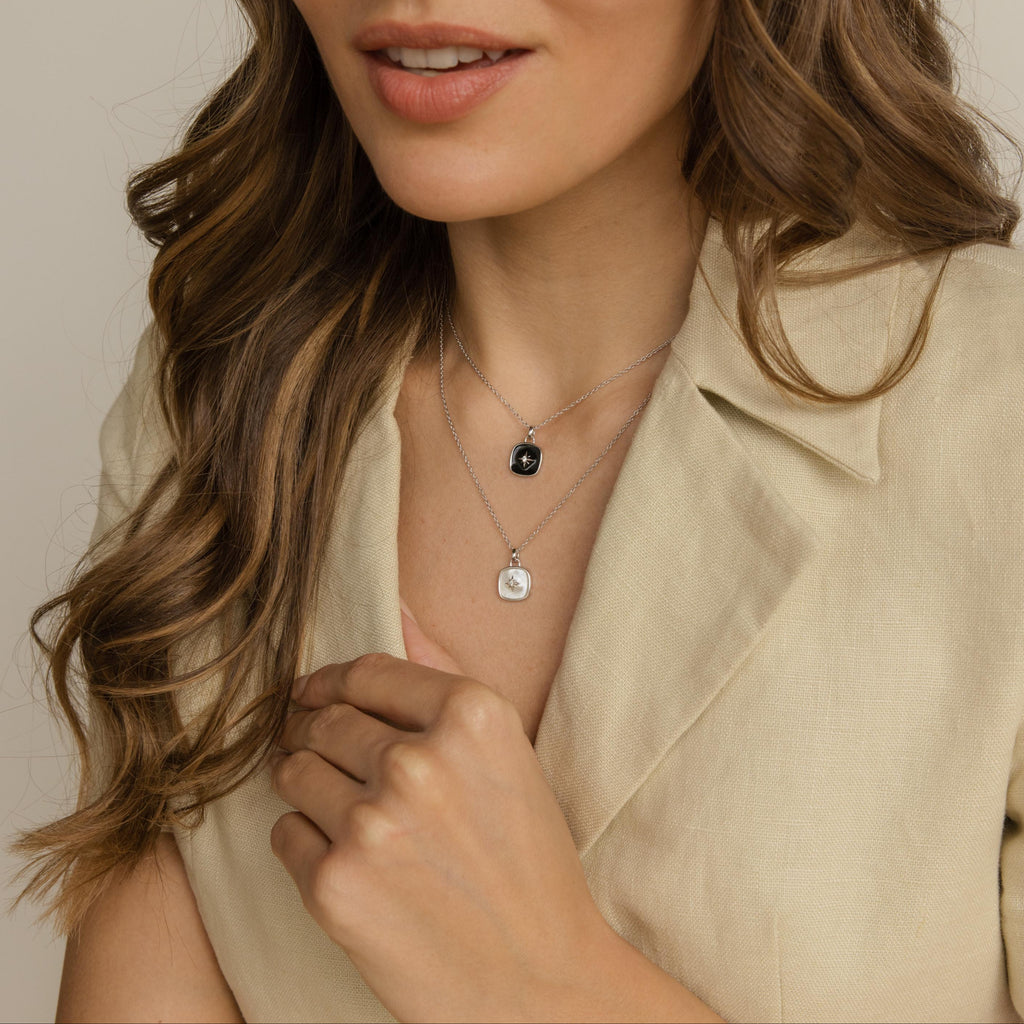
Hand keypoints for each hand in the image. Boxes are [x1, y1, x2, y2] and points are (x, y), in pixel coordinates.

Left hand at [269, 608, 620, 1021]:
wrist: (539, 981)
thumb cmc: (528, 862)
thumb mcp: (507, 753)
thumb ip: (447, 675)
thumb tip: (401, 610)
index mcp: (472, 717)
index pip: (366, 672)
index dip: (332, 680)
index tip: (316, 692)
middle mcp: (419, 762)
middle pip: (322, 719)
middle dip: (313, 731)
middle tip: (321, 752)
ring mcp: (372, 825)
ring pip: (292, 770)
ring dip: (304, 782)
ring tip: (337, 806)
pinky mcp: (335, 886)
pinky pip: (283, 832)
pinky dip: (303, 839)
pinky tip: (345, 857)